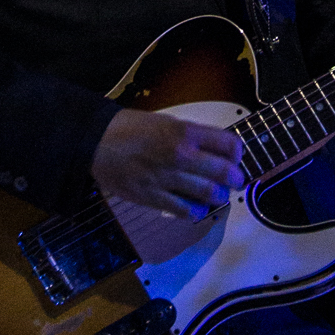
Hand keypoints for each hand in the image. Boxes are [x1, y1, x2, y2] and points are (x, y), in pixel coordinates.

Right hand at [92, 108, 244, 219]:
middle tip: (236, 181)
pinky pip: (185, 211)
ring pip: (209, 194)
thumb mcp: (165, 121)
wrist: (97, 141)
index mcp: (185, 132)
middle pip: (224, 172)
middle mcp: (181, 155)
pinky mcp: (154, 197)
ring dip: (219, 197)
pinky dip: (197, 212)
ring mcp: (168, 178)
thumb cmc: (129, 128)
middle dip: (236, 179)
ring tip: (219, 196)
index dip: (237, 152)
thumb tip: (212, 149)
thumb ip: (190, 136)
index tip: (235, 157)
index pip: (228, 144)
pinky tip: (197, 209)